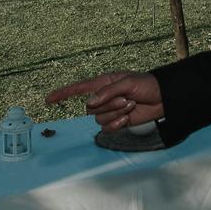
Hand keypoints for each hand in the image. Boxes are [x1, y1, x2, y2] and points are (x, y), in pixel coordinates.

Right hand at [45, 72, 164, 130]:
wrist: (162, 97)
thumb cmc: (146, 84)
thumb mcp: (127, 82)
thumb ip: (107, 92)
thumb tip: (89, 104)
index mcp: (102, 83)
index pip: (77, 89)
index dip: (62, 94)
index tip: (48, 99)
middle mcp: (103, 98)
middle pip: (90, 108)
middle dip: (108, 105)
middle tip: (127, 98)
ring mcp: (109, 110)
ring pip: (99, 119)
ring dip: (116, 113)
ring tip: (131, 105)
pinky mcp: (117, 122)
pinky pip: (107, 127)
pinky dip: (117, 123)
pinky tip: (128, 118)